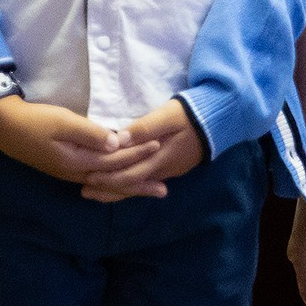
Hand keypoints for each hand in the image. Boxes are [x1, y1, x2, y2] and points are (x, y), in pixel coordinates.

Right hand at [0, 96, 151, 183]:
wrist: (4, 125)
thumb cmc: (35, 120)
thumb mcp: (63, 122)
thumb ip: (90, 134)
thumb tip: (116, 144)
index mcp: (76, 162)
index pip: (114, 161)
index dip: (137, 153)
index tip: (159, 146)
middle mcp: (74, 173)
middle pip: (113, 181)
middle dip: (138, 185)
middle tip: (164, 191)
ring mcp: (69, 173)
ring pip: (105, 183)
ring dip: (127, 188)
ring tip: (149, 192)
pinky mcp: (65, 168)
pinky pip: (96, 179)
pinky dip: (112, 183)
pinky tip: (119, 184)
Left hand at [80, 100, 205, 201]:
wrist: (221, 118)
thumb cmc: (192, 114)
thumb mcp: (168, 115)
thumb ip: (145, 128)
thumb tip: (119, 139)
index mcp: (161, 159)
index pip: (130, 176)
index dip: (108, 178)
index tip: (87, 176)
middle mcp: (164, 170)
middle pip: (132, 185)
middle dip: (108, 188)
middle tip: (84, 189)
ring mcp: (170, 171)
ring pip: (139, 185)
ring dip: (117, 189)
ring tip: (97, 191)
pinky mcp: (173, 167)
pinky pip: (147, 180)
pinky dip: (131, 184)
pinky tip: (123, 183)